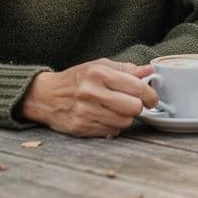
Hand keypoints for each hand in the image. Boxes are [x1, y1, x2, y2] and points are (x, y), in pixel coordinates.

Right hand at [19, 58, 157, 136]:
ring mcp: (86, 112)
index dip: (150, 94)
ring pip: (124, 122)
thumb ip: (126, 69)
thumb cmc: (76, 78)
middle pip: (133, 107)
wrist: (45, 95)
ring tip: (118, 109)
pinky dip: (113, 126)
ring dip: (126, 117)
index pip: (136, 87)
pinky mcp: (81, 127)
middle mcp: (92, 93)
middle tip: (135, 103)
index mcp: (99, 73)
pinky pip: (111, 131)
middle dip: (139, 106)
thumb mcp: (99, 65)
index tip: (152, 98)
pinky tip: (106, 117)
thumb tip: (149, 71)